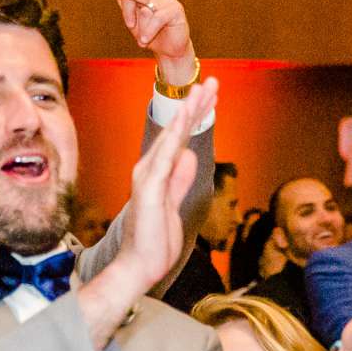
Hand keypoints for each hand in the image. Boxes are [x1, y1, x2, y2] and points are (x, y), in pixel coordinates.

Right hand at [76, 80, 210, 337]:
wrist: (138, 268)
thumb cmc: (154, 241)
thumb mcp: (173, 204)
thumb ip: (179, 179)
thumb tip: (189, 156)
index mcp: (155, 173)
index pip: (178, 139)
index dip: (194, 117)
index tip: (209, 97)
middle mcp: (148, 169)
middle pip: (176, 131)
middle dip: (195, 106)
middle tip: (213, 82)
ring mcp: (147, 177)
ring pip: (171, 137)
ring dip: (187, 112)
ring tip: (203, 90)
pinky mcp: (149, 188)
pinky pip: (165, 155)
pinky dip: (176, 134)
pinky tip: (186, 118)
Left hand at [107, 0, 195, 84]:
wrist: (169, 50)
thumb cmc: (149, 34)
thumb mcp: (133, 20)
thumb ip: (124, 1)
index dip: (126, 9)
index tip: (129, 24)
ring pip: (146, 10)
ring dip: (142, 29)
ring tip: (142, 41)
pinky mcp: (176, 9)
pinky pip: (158, 18)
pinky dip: (150, 30)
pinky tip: (145, 40)